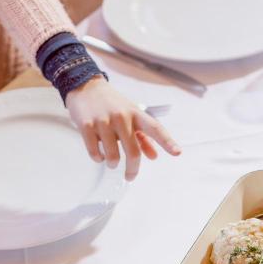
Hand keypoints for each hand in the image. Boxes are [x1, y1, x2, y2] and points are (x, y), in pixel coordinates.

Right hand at [65, 77, 180, 180]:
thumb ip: (143, 138)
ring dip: (113, 164)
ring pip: (113, 156)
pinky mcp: (86, 125)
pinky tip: (99, 156)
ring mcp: (103, 121)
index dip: (167, 142)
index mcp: (136, 114)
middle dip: (132, 169)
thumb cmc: (112, 104)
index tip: (177, 153)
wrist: (85, 86)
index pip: (155, 129)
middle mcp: (121, 117)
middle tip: (130, 177)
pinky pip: (95, 152)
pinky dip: (98, 158)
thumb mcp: (131, 116)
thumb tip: (153, 157)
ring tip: (111, 162)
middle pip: (133, 152)